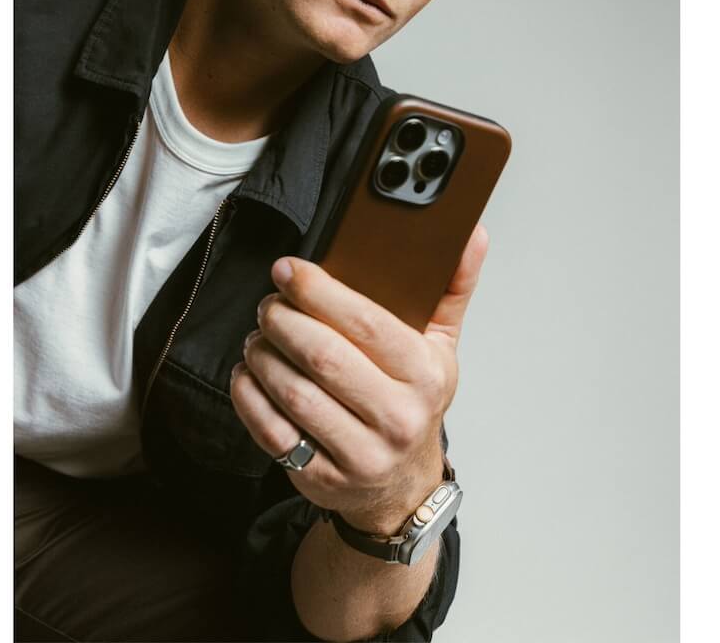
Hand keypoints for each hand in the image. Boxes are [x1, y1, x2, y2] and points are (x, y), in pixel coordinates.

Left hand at [230, 223, 488, 533]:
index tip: (289, 270)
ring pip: (294, 394)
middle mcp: (397, 418)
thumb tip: (471, 235)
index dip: (319, 292)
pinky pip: (271, 432)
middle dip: (283, 321)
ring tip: (257, 335)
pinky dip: (249, 396)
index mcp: (426, 375)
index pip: (367, 324)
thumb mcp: (441, 345)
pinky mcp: (322, 478)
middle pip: (324, 358)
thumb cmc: (414, 401)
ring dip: (263, 355)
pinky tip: (248, 372)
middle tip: (268, 304)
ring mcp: (360, 453)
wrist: (402, 485)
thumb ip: (452, 287)